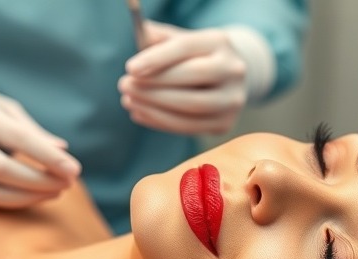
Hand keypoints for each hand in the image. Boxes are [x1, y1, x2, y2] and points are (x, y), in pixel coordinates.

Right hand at [0, 64, 80, 207]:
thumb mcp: (5, 108)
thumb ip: (33, 131)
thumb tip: (64, 151)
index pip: (20, 139)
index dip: (49, 158)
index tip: (75, 171)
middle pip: (3, 170)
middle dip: (41, 181)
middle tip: (68, 184)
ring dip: (28, 197)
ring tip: (55, 193)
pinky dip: (10, 201)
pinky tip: (31, 196)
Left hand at [118, 21, 247, 134]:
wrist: (226, 78)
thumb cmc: (193, 57)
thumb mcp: (178, 41)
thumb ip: (159, 37)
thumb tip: (140, 33)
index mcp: (219, 42)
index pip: (186, 47)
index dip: (157, 58)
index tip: (130, 68)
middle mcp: (233, 70)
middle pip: (191, 78)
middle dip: (153, 84)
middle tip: (124, 85)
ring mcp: (232, 99)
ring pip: (191, 107)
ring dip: (153, 106)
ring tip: (128, 100)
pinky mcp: (224, 123)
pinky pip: (188, 126)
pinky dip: (159, 121)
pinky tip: (140, 113)